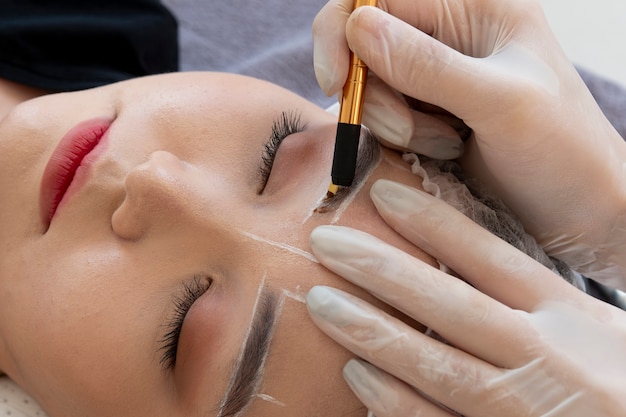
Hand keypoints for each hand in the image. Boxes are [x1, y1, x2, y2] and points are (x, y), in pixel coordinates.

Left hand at [306, 179, 625, 416]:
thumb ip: (540, 300)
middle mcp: (546, 355)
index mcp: (572, 315)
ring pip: (437, 365)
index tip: (382, 195)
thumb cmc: (619, 378)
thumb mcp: (599, 329)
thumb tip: (456, 264)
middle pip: (451, 304)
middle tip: (324, 243)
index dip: (433, 224)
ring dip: (374, 333)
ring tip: (321, 304)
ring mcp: (524, 407)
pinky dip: (396, 403)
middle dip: (382, 270)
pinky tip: (356, 376)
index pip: (491, 258)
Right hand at [313, 0, 625, 286]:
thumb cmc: (561, 152)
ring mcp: (436, 74)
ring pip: (370, 86)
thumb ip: (427, 65)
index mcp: (474, 6)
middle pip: (364, 45)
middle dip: (376, 94)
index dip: (343, 33)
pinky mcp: (426, 111)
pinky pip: (382, 117)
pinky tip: (441, 150)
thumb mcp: (499, 103)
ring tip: (444, 144)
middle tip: (412, 133)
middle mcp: (450, 33)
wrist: (578, 210)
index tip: (338, 85)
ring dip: (392, 123)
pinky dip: (398, 139)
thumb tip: (356, 25)